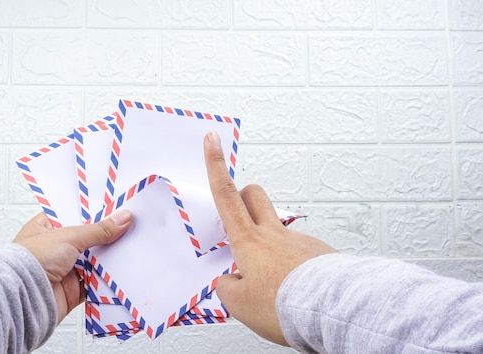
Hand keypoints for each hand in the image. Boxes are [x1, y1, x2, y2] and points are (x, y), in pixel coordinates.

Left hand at [13, 210, 131, 322]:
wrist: (21, 299)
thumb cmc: (29, 262)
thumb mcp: (68, 236)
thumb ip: (98, 229)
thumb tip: (122, 219)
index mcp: (46, 227)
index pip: (75, 215)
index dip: (95, 212)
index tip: (116, 208)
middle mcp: (55, 248)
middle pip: (88, 239)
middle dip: (106, 235)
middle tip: (128, 226)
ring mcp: (64, 269)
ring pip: (93, 261)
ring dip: (108, 257)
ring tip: (130, 246)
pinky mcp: (72, 289)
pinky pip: (95, 283)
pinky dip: (106, 279)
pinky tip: (120, 270)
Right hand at [204, 131, 335, 344]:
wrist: (330, 310)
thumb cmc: (285, 305)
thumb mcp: (239, 304)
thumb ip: (227, 287)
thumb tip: (229, 281)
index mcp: (248, 241)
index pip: (226, 195)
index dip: (215, 165)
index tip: (212, 141)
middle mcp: (274, 234)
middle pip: (254, 195)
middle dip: (242, 194)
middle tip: (237, 208)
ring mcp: (299, 241)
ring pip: (276, 228)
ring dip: (267, 243)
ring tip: (271, 279)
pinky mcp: (319, 253)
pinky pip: (298, 252)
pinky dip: (291, 266)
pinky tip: (294, 288)